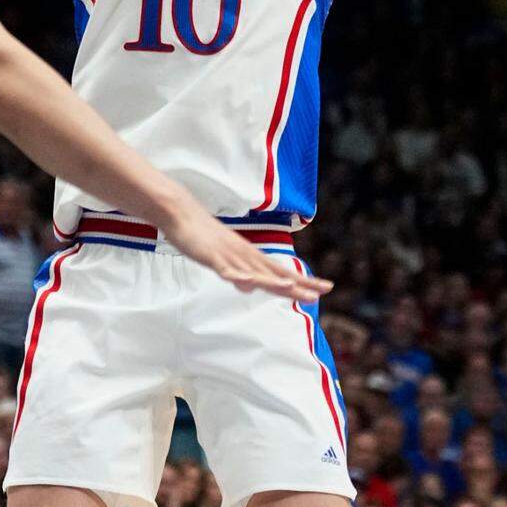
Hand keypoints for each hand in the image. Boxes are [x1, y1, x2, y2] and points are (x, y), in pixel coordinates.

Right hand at [160, 196, 332, 300]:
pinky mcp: (211, 256)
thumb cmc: (203, 237)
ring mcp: (229, 255)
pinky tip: (246, 283)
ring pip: (254, 272)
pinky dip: (236, 276)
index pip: (282, 272)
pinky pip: (225, 269)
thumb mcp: (224, 260)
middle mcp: (245, 255)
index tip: (325, 288)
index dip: (303, 281)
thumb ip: (238, 274)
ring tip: (291, 289)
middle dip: (297, 284)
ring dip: (272, 281)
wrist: (181, 213)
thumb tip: (250, 287)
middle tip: (321, 292)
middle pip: (274, 273)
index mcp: (250, 256)